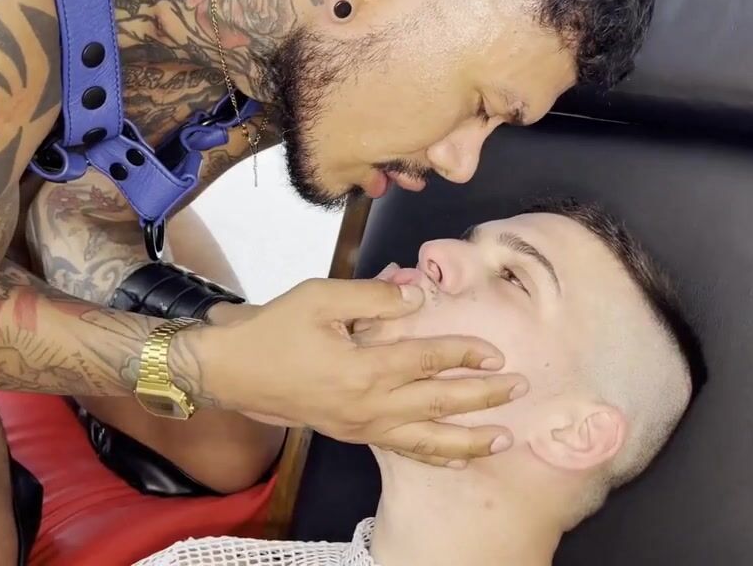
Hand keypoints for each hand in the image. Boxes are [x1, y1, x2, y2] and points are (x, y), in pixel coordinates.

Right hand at [175, 278, 527, 466]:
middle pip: (438, 402)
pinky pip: (402, 450)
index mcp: (363, 367)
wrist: (233, 371)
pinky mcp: (353, 434)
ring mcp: (362, 425)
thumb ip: (374, 296)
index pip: (427, 360)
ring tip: (503, 437)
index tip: (494, 352)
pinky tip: (457, 457)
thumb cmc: (275, 330)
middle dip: (483, 396)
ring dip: (468, 438)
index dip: (463, 354)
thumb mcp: (320, 298)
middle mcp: (369, 404)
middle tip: (519, 389)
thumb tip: (418, 295)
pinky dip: (434, 455)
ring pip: (427, 438)